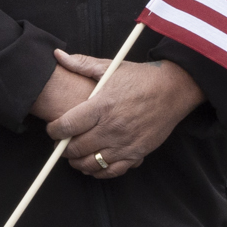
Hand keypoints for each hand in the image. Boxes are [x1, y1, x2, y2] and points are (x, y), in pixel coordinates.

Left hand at [46, 48, 203, 175]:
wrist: (174, 90)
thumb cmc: (140, 78)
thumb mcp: (110, 67)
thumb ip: (81, 64)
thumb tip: (58, 55)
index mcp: (102, 106)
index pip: (67, 125)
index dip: (54, 130)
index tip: (52, 128)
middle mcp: (112, 127)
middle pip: (76, 148)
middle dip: (62, 148)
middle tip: (60, 143)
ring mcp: (125, 143)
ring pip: (91, 163)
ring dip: (77, 162)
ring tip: (73, 155)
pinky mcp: (136, 153)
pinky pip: (112, 171)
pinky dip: (98, 171)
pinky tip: (92, 164)